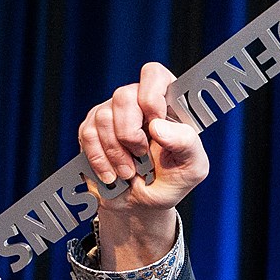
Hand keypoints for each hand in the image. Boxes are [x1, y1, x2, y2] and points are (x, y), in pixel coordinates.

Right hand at [77, 62, 209, 266]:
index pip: (154, 74)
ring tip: (129, 172)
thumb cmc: (171, 181)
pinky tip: (113, 174)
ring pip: (103, 117)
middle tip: (142, 156)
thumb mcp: (193, 167)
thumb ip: (187, 143)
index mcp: (167, 103)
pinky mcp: (90, 128)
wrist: (141, 206)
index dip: (150, 95)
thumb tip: (158, 126)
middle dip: (131, 133)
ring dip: (116, 153)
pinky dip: (101, 160)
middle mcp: (137, 101)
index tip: (155, 122)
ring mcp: (112, 113)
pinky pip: (87, 134)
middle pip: (123, 95)